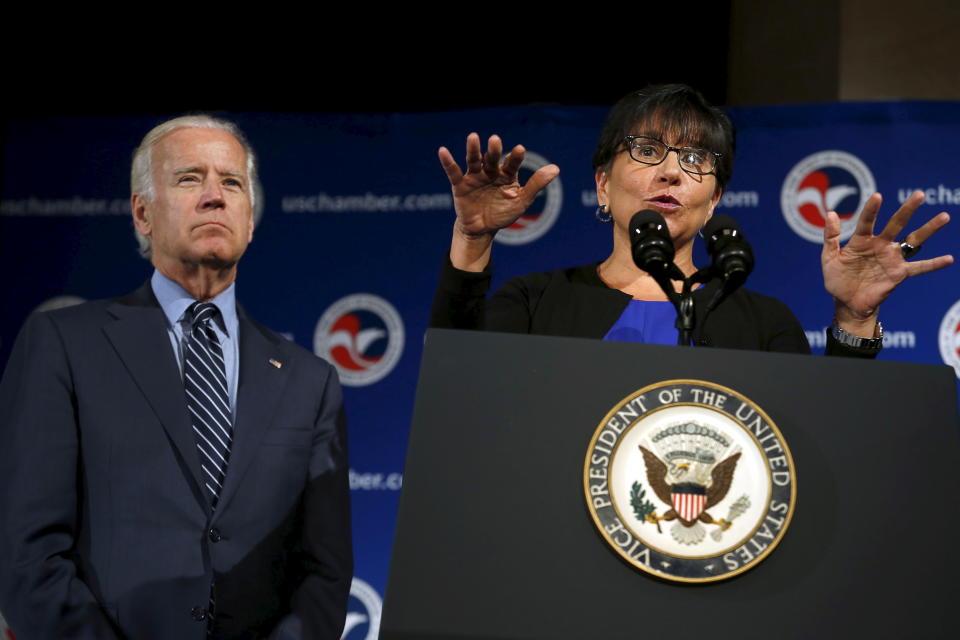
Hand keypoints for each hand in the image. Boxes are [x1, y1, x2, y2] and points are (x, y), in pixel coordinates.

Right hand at [439, 133, 558, 237]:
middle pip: (492, 158)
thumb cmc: (503, 213)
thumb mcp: (521, 201)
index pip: (512, 163)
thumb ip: (536, 184)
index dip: (515, 157)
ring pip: (474, 160)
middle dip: (494, 150)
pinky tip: (443, 150)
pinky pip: (453, 172)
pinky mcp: (460, 185)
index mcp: (507, 174)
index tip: (519, 150)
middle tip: (495, 139)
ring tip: (473, 137)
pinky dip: (448, 162)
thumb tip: (556, 168)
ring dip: (473, 149)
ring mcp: (475, 176)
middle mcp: (490, 171)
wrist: (482, 230)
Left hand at [822, 190, 952, 333]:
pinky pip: (919, 267)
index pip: (867, 222)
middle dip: (907, 209)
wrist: (847, 302)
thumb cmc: (837, 279)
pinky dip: (934, 264)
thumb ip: (830, 237)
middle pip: (896, 224)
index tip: (878, 196)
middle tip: (919, 194)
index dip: (872, 210)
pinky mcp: (899, 273)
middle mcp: (880, 245)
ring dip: (929, 229)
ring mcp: (892, 258)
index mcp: (862, 240)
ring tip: (944, 216)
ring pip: (913, 240)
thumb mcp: (829, 258)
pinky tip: (949, 258)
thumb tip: (830, 213)